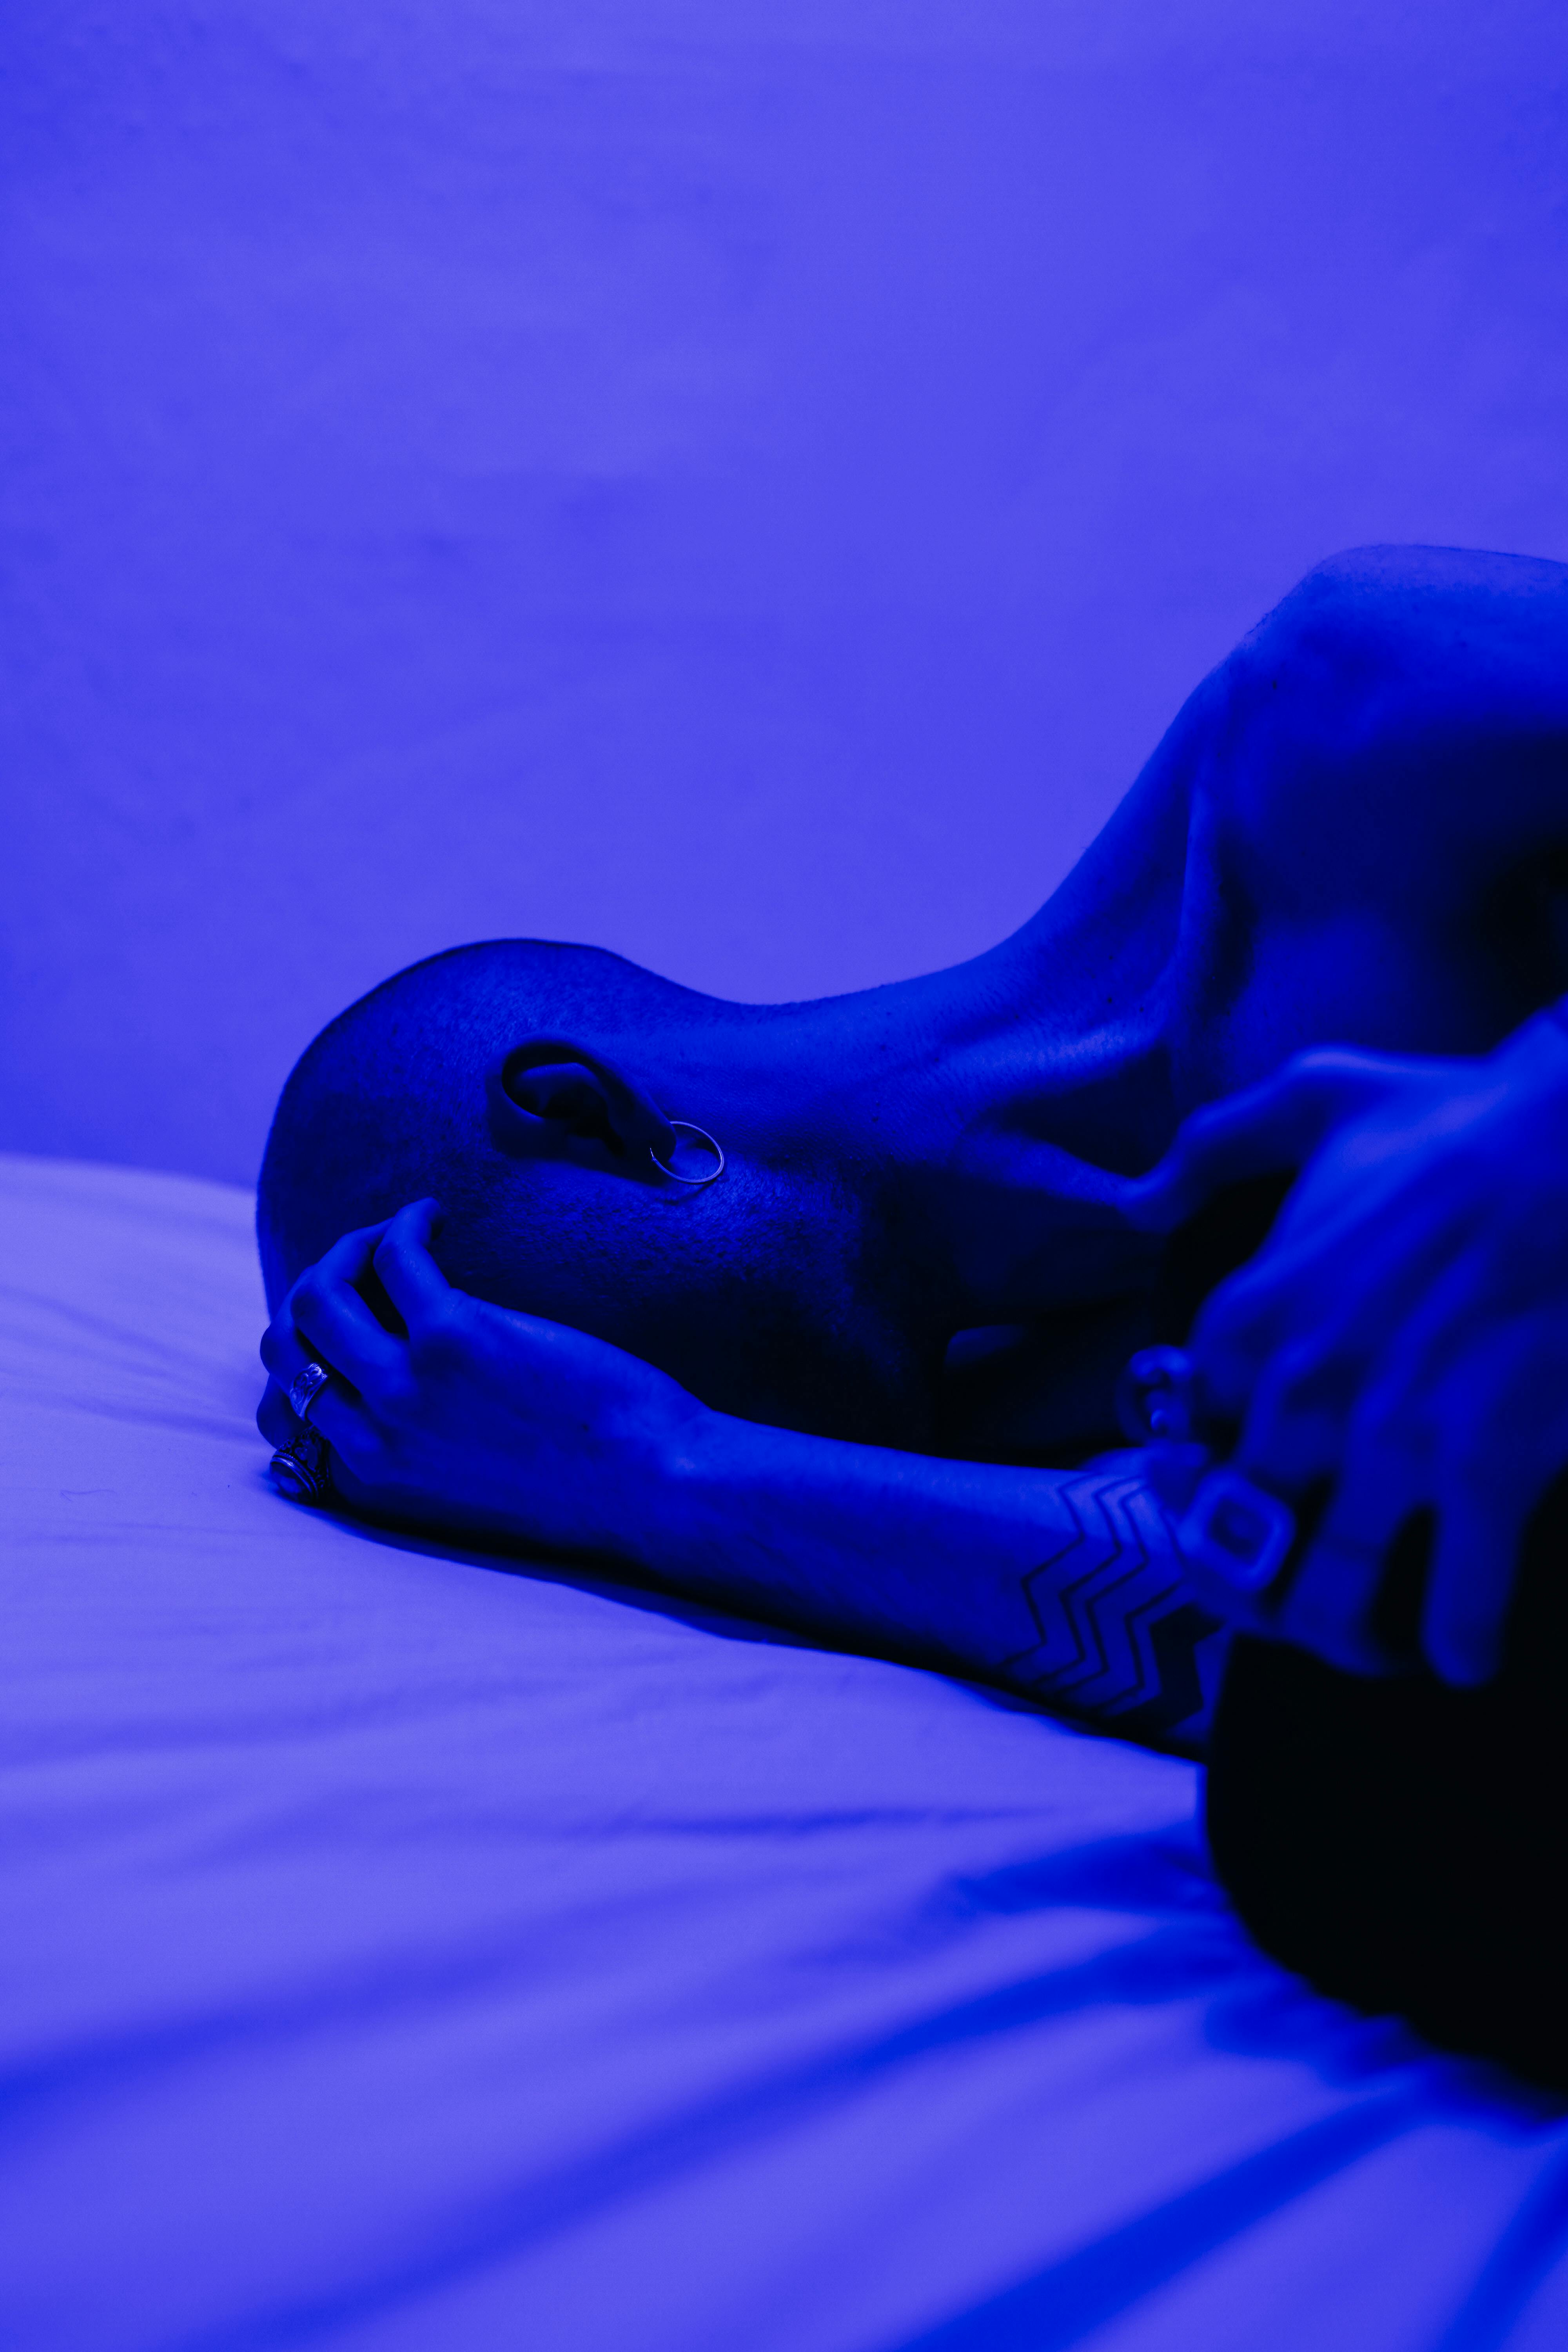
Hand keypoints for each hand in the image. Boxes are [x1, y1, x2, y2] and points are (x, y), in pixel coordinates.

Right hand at [258, 1199, 712, 1561]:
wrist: (647, 1485)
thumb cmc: (580, 1481)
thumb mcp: (469, 1487)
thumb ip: (420, 1448)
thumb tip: (397, 1387)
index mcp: (374, 1475)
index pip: (283, 1407)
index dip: (302, 1352)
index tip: (343, 1319)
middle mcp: (375, 1435)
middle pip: (287, 1342)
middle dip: (315, 1289)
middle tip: (365, 1261)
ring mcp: (407, 1386)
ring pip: (320, 1294)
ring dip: (349, 1248)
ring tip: (395, 1233)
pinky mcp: (455, 1336)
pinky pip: (394, 1255)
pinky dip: (407, 1223)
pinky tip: (434, 1216)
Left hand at [1124, 1011, 1567, 1684]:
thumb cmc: (1465, 1119)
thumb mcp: (1314, 1098)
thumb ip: (1213, 1145)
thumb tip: (1140, 1198)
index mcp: (1251, 1314)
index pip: (1188, 1443)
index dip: (1203, 1491)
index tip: (1231, 1505)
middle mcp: (1301, 1389)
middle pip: (1238, 1540)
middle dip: (1256, 1592)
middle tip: (1293, 1604)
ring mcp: (1390, 1440)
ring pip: (1326, 1593)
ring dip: (1344, 1639)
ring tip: (1371, 1646)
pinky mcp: (1485, 1469)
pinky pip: (1456, 1604)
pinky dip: (1458, 1643)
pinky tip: (1463, 1653)